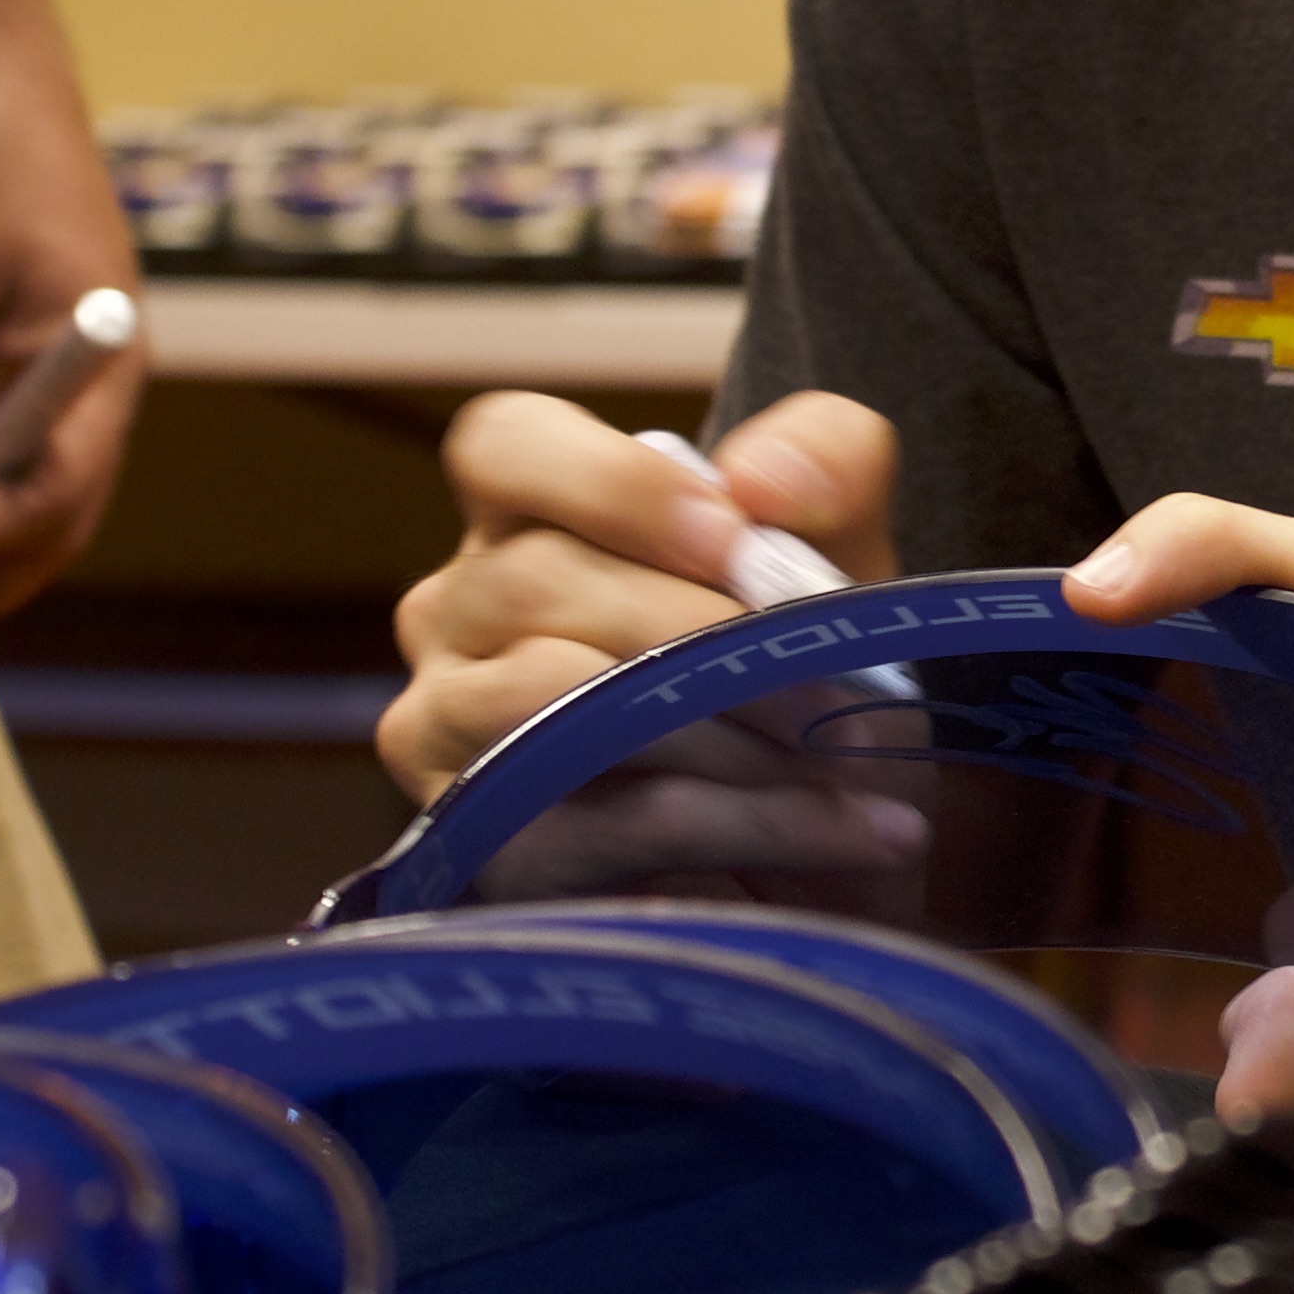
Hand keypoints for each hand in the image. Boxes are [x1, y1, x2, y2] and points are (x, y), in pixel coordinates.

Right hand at [383, 390, 897, 804]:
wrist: (820, 848)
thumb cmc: (798, 679)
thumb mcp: (841, 554)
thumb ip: (827, 464)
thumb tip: (761, 480)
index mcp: (528, 520)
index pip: (504, 444)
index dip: (613, 483)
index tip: (732, 537)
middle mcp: (458, 616)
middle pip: (535, 580)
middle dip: (695, 628)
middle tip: (824, 674)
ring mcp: (447, 732)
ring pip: (548, 701)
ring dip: (716, 726)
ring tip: (836, 754)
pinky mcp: (483, 848)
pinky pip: (602, 821)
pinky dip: (745, 822)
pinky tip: (847, 829)